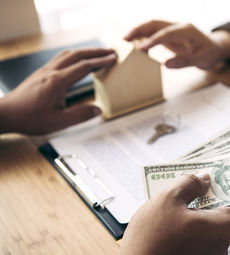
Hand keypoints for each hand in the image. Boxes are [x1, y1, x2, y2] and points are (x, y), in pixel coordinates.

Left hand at [0, 48, 116, 134]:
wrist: (6, 114)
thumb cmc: (29, 118)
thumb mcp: (58, 122)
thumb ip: (80, 115)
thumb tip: (98, 110)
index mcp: (58, 82)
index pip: (84, 67)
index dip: (101, 62)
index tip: (113, 59)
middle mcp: (51, 72)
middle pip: (77, 55)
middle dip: (96, 52)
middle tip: (110, 52)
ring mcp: (45, 71)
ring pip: (68, 54)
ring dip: (85, 51)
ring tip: (97, 54)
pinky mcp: (41, 73)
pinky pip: (61, 58)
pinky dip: (74, 56)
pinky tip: (77, 61)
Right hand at [115, 174, 229, 254]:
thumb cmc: (153, 237)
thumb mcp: (170, 198)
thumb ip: (190, 183)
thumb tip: (204, 178)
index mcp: (222, 228)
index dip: (223, 185)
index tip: (212, 174)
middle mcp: (221, 245)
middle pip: (220, 211)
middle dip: (206, 196)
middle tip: (189, 183)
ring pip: (207, 224)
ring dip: (194, 210)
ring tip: (176, 200)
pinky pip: (198, 236)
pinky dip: (189, 224)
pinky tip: (171, 218)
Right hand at [124, 20, 229, 69]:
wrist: (215, 48)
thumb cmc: (209, 54)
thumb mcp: (201, 61)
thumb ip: (184, 62)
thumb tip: (166, 64)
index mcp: (187, 30)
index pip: (167, 33)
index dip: (153, 40)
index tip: (141, 48)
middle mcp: (179, 26)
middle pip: (156, 23)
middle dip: (139, 30)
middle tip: (125, 39)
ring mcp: (173, 28)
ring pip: (152, 26)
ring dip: (138, 31)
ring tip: (125, 40)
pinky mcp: (169, 33)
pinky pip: (154, 32)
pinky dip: (143, 36)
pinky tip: (135, 45)